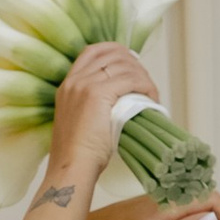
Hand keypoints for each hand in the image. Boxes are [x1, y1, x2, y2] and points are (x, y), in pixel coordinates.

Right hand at [50, 40, 159, 183]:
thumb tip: (121, 101)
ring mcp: (85, 85)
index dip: (115, 51)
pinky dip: (145, 86)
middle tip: (145, 81)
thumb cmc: (78, 156)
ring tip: (151, 93)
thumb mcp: (80, 123)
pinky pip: (130, 79)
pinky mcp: (98, 93)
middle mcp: (74, 81)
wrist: (72, 168)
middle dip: (133, 63)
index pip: (92, 52)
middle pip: (111, 54)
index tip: (130, 63)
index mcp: (67, 86)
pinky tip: (151, 97)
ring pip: (123, 66)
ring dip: (142, 76)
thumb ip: (93, 106)